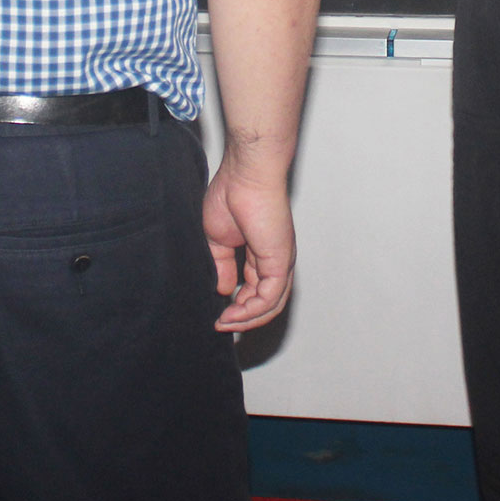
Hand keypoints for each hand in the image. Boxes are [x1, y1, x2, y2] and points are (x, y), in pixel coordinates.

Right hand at [201, 160, 294, 331]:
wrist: (245, 174)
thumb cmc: (231, 194)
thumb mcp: (218, 238)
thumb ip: (222, 265)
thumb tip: (223, 289)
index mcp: (262, 252)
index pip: (256, 288)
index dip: (239, 305)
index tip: (219, 315)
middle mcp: (275, 259)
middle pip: (266, 301)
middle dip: (244, 318)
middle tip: (222, 325)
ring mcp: (281, 261)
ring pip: (271, 304)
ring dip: (247, 319)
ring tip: (225, 324)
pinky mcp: (281, 261)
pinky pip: (270, 297)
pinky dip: (251, 311)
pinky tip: (232, 314)